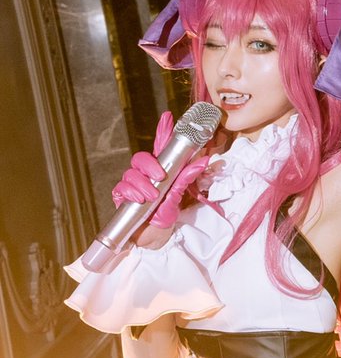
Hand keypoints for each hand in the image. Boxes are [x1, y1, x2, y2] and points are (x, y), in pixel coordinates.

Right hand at [111, 111, 208, 233]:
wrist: (154, 240)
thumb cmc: (165, 218)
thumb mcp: (178, 198)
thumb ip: (186, 179)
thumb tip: (203, 160)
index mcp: (160, 172)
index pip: (160, 148)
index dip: (163, 132)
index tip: (168, 117)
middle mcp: (144, 176)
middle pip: (140, 158)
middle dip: (150, 165)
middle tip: (160, 177)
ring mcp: (131, 185)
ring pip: (131, 174)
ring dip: (142, 184)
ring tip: (152, 197)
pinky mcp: (121, 197)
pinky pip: (121, 188)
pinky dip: (131, 193)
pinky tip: (138, 200)